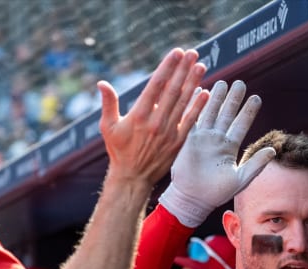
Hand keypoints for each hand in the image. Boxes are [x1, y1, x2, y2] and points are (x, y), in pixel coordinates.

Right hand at [99, 48, 207, 188]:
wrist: (133, 178)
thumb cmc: (119, 150)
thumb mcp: (108, 126)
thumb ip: (108, 103)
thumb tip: (102, 83)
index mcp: (139, 115)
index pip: (156, 85)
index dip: (168, 67)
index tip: (176, 53)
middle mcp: (156, 122)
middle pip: (173, 90)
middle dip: (183, 70)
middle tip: (192, 53)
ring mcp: (169, 132)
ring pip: (184, 102)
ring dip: (193, 82)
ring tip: (201, 66)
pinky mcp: (178, 142)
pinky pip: (190, 121)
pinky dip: (198, 106)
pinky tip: (205, 92)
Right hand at [159, 79, 274, 226]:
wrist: (193, 199)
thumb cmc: (217, 192)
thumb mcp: (241, 178)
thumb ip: (256, 164)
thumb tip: (273, 150)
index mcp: (230, 147)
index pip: (241, 124)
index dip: (248, 111)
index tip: (256, 97)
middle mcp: (217, 139)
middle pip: (226, 114)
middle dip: (233, 98)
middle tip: (240, 83)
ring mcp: (202, 138)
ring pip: (210, 112)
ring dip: (215, 98)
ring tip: (222, 82)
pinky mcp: (188, 139)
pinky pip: (192, 119)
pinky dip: (194, 106)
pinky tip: (198, 92)